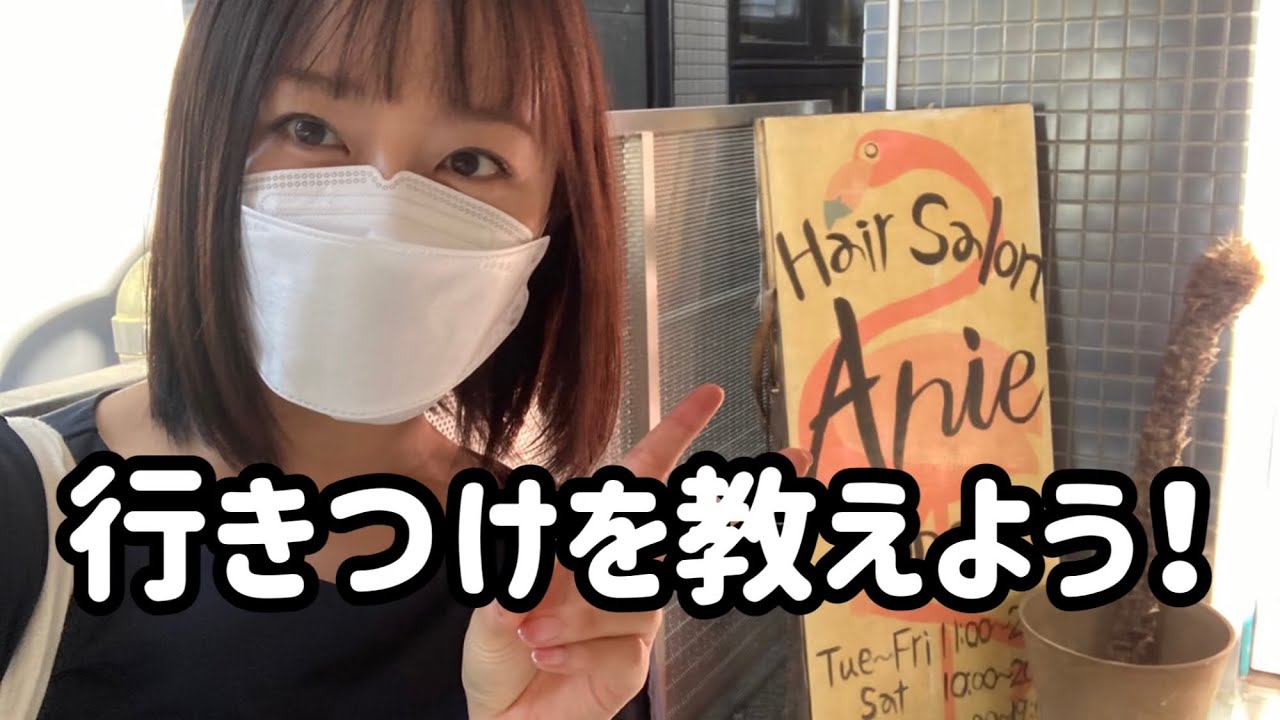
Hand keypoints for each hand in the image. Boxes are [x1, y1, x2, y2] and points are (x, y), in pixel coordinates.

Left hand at [460, 384, 810, 719]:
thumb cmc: (501, 655)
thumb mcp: (493, 609)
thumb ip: (516, 584)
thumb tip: (534, 574)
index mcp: (587, 541)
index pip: (639, 480)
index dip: (673, 436)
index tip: (708, 396)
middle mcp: (620, 570)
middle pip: (677, 525)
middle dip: (723, 500)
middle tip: (785, 464)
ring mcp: (633, 616)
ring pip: (632, 591)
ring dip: (576, 612)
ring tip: (529, 633)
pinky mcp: (635, 660)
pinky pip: (621, 643)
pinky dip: (574, 649)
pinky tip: (544, 655)